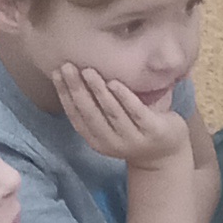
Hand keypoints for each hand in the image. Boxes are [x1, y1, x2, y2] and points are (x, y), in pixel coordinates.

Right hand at [51, 65, 191, 170]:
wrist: (166, 155)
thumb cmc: (134, 131)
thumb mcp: (111, 125)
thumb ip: (97, 109)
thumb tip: (77, 75)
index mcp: (96, 140)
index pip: (76, 116)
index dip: (64, 95)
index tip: (57, 73)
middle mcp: (112, 142)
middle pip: (90, 113)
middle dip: (77, 89)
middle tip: (68, 67)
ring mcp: (133, 138)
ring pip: (111, 112)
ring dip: (98, 90)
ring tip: (88, 71)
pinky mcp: (153, 131)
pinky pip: (136, 112)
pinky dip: (124, 97)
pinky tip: (114, 83)